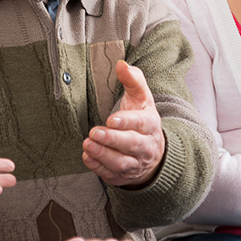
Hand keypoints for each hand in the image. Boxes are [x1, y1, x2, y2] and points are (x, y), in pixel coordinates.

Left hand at [82, 61, 165, 187]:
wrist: (153, 153)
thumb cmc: (142, 120)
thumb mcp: (141, 98)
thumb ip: (132, 79)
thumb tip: (121, 64)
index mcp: (150, 124)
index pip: (141, 123)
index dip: (127, 122)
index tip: (111, 119)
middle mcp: (146, 146)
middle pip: (131, 145)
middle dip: (112, 140)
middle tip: (95, 132)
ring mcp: (135, 164)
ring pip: (121, 162)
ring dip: (103, 155)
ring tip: (87, 145)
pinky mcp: (123, 177)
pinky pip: (111, 175)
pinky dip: (98, 167)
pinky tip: (87, 157)